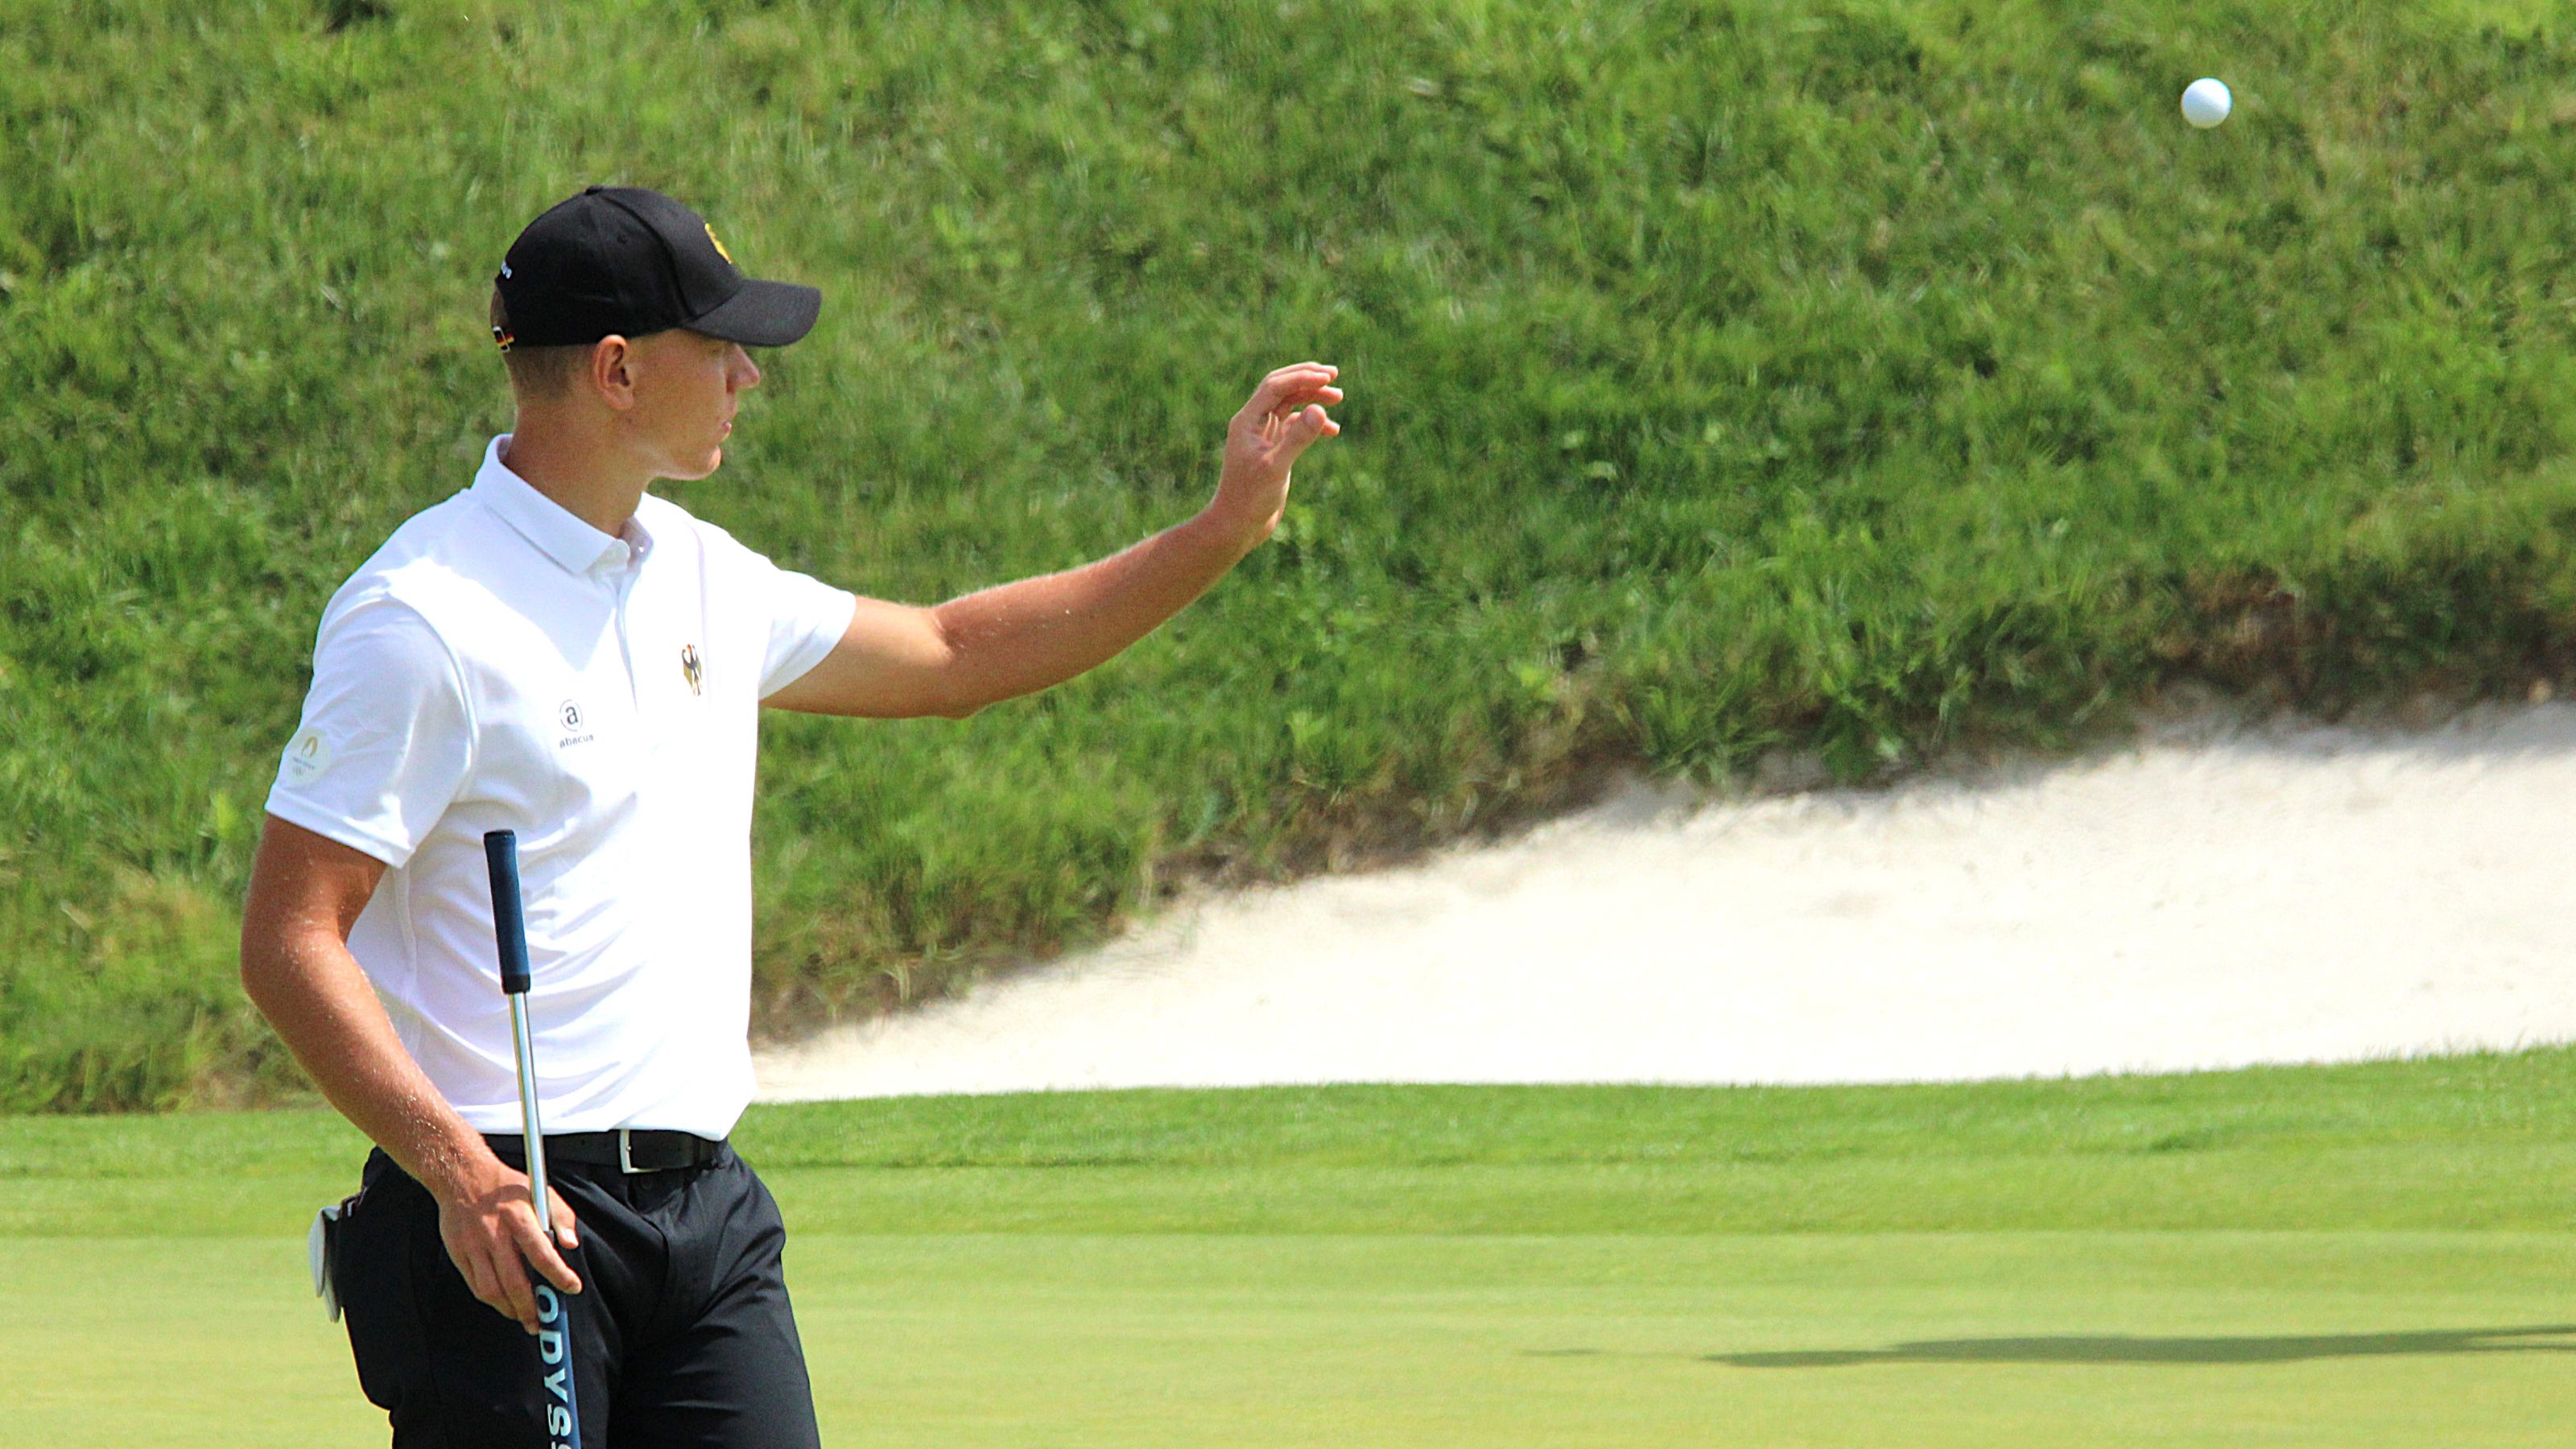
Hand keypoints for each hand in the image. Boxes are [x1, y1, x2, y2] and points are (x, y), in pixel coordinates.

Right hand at [432, 1156, 583, 1333]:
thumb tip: (571, 1244)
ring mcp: (473, 1246)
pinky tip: (502, 1302)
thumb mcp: (540, 1190)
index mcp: (518, 1217)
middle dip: (530, 1307)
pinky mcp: (458, 1253)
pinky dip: (491, 1299)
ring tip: (522, 1316)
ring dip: (509, 1309)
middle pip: (514, 1281)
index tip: (571, 1287)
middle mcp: (494, 1234)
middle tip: (541, 1320)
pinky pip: (475, 1285)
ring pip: (491, 1290)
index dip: (558, 1275)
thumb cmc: (503, 1184)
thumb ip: (561, 1216)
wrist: (461, 1174)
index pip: (542, 1254)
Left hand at [1209, 361, 1341, 544]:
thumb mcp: (1276, 468)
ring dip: (1312, 398)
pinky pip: (1294, 427)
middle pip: (1281, 388)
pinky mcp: (1274, 450)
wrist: (1238, 526)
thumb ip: (1298, 438)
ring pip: (1289, 405)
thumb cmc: (1250, 499)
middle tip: (1333, 374)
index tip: (1327, 377)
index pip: (1275, 387)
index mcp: (1247, 421)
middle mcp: (1254, 423)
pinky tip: (1333, 430)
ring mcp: (1264, 436)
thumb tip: (1319, 409)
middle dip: (1307, 379)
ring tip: (1338, 396)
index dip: (1301, 377)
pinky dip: (1313, 424)